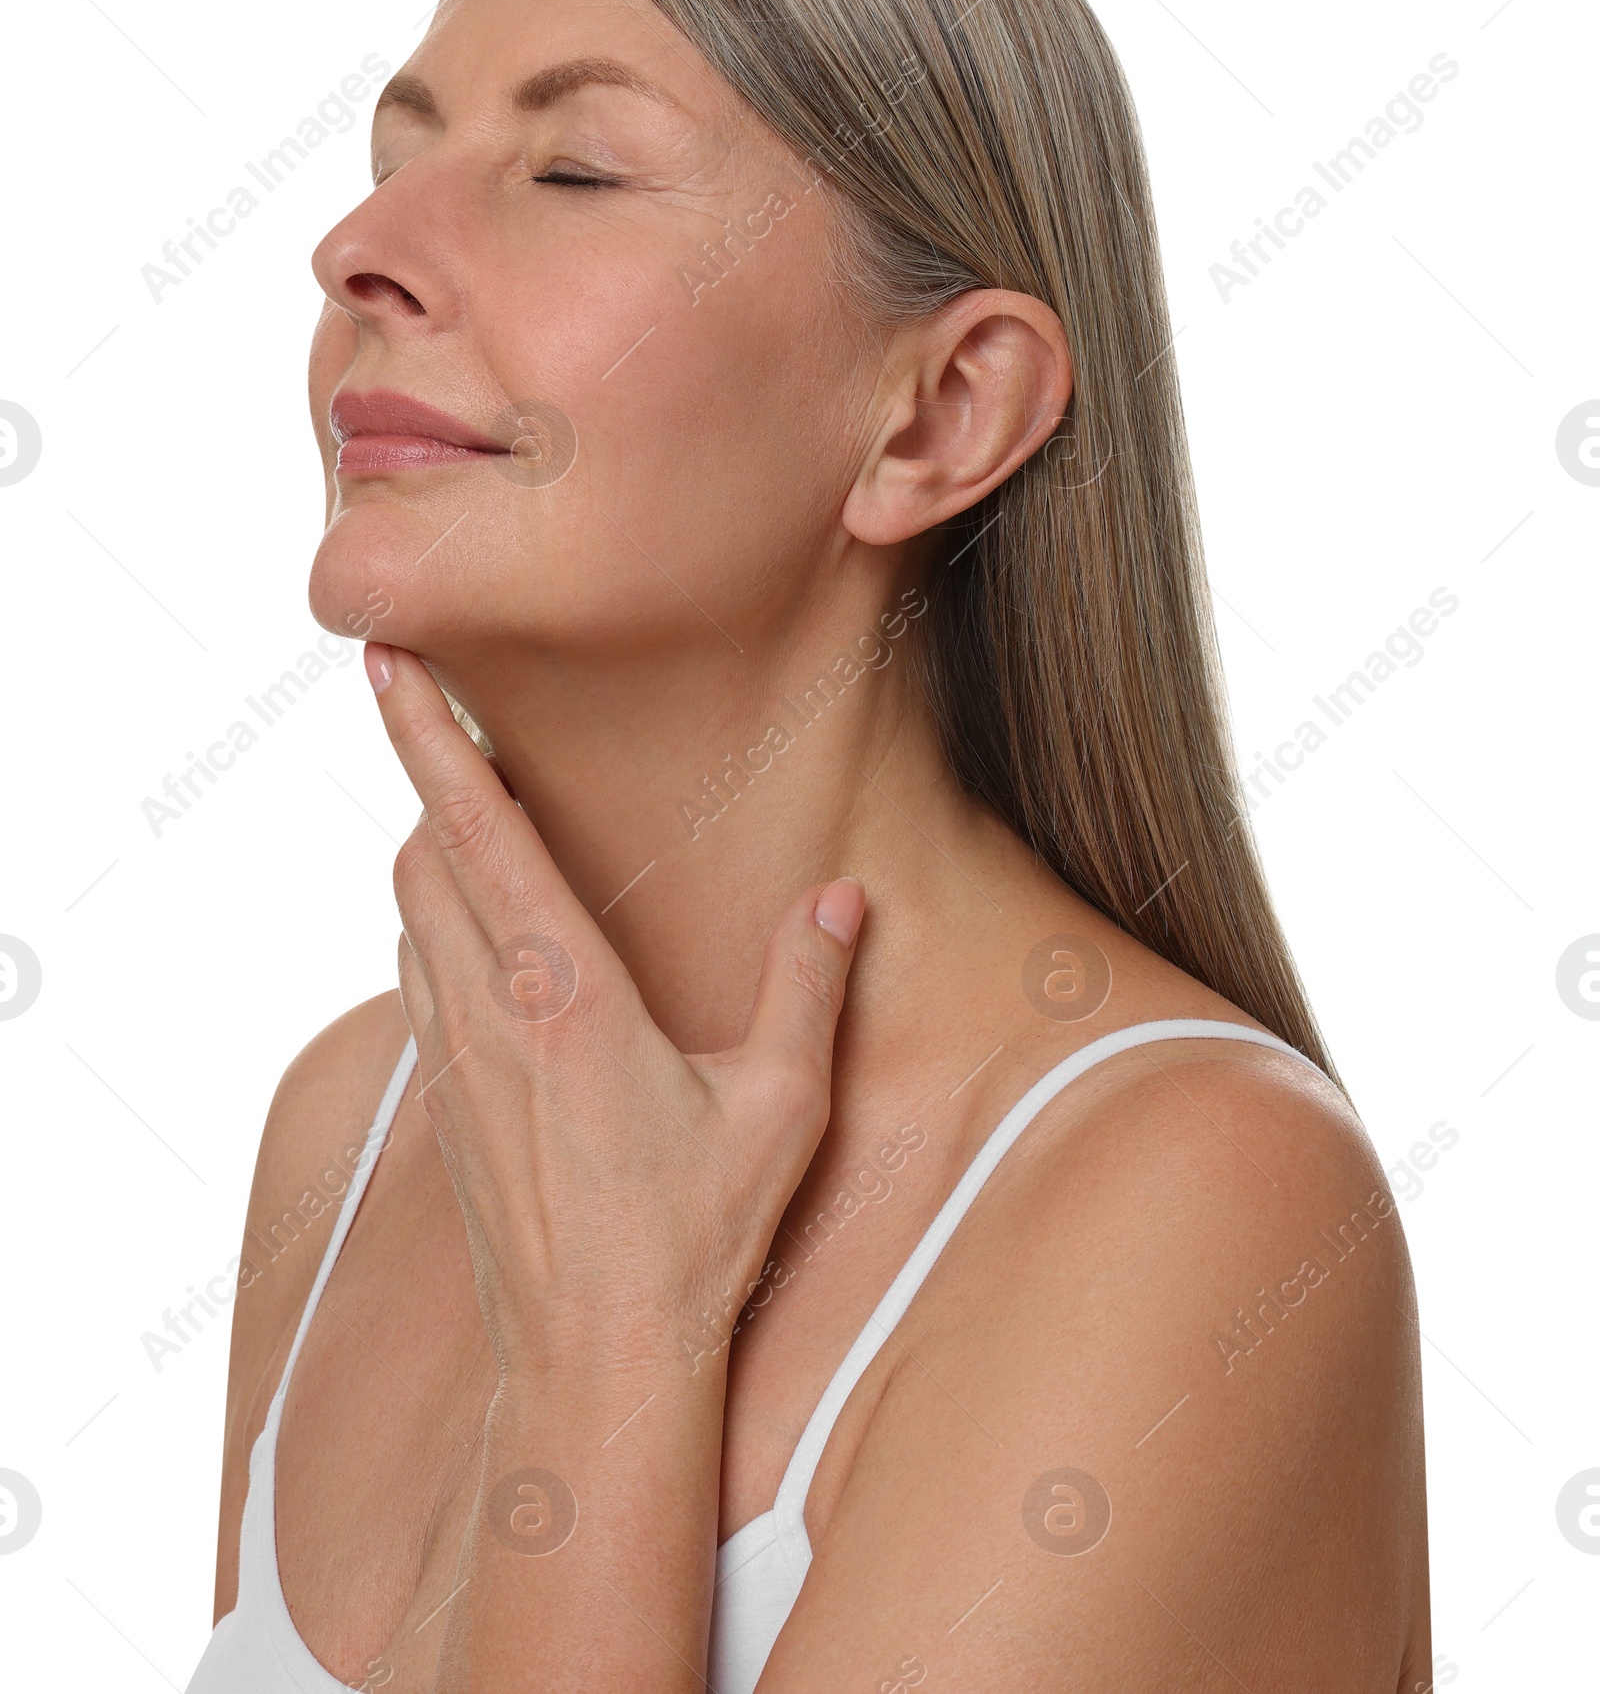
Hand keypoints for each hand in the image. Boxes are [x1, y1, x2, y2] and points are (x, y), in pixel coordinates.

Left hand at [362, 641, 866, 1385]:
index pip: (476, 830)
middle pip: (424, 855)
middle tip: (467, 727)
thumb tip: (844, 896)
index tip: (383, 658)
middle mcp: (488, 1011)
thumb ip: (809, 986)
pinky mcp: (444, 1099)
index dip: (427, 736)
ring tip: (493, 827)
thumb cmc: (691, 1238)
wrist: (594, 1364)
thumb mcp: (779, 1107)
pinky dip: (439, 926)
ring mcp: (453, 1058)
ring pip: (410, 912)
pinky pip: (419, 975)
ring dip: (438, 855)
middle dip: (436, 780)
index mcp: (565, 993)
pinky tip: (498, 942)